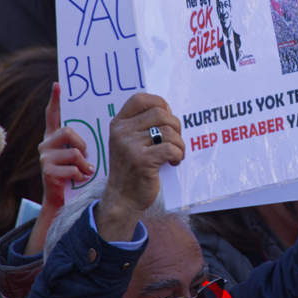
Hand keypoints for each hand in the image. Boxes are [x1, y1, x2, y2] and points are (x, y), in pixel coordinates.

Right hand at [38, 83, 93, 209]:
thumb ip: (84, 140)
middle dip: (82, 144)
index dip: (55, 100)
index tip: (57, 85)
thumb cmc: (77, 173)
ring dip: (84, 164)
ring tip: (85, 171)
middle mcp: (46, 144)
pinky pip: (72, 168)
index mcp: (54, 137)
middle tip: (86, 156)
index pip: (53, 114)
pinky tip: (79, 179)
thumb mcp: (80, 154)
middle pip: (67, 131)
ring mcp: (45, 157)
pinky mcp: (47, 171)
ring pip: (74, 151)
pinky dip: (81, 175)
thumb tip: (104, 123)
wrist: (64, 200)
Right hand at [97, 93, 184, 240]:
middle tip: (175, 141)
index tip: (167, 116)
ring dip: (179, 144)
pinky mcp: (142, 161)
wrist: (122, 198)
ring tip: (175, 154)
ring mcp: (130, 146)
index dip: (159, 103)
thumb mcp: (129, 142)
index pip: (140, 99)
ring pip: (169, 132)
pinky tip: (174, 162)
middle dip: (175, 126)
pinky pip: (171, 149)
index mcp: (118, 124)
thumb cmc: (132, 168)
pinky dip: (178, 155)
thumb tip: (168, 110)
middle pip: (161, 114)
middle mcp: (121, 132)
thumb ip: (143, 125)